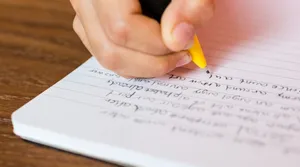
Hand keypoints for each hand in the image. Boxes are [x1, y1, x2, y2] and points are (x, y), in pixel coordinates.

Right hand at [69, 0, 214, 77]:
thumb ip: (191, 4)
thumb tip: (177, 38)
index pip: (123, 27)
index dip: (158, 45)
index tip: (187, 44)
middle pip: (110, 48)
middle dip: (153, 62)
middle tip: (183, 54)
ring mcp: (82, 6)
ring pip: (103, 54)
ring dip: (143, 66)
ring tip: (173, 54)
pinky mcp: (87, 16)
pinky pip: (102, 49)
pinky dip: (132, 59)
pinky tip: (156, 51)